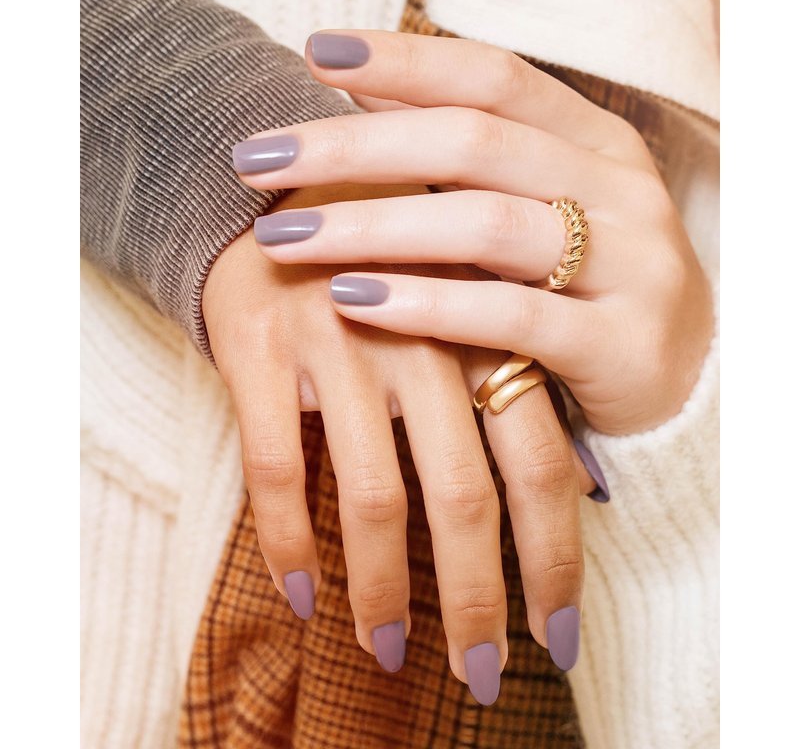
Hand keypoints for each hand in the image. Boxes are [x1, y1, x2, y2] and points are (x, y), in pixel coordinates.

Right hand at [203, 183, 595, 704]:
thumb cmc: (397, 265)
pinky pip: (273, 464)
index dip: (555, 558)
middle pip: (465, 492)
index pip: (541, 464)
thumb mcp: (468, 308)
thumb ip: (514, 388)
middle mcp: (423, 336)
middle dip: (478, 597)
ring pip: (371, 493)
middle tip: (481, 676)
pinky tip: (297, 594)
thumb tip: (574, 497)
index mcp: (486, 327)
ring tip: (384, 650)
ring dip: (382, 587)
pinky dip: (285, 538)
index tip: (558, 638)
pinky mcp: (262, 346)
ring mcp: (340, 340)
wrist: (293, 190)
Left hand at [232, 30, 714, 434]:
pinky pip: (514, 316)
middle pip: (473, 143)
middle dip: (353, 147)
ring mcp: (630, 264)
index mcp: (595, 143)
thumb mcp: (539, 209)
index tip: (314, 52)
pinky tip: (352, 299)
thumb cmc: (588, 288)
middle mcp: (618, 188)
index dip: (403, 60)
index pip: (493, 77)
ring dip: (372, 226)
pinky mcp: (620, 343)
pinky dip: (427, 304)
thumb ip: (465, 161)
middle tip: (256, 159)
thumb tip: (360, 98)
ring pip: (486, 225)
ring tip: (283, 237)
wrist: (682, 381)